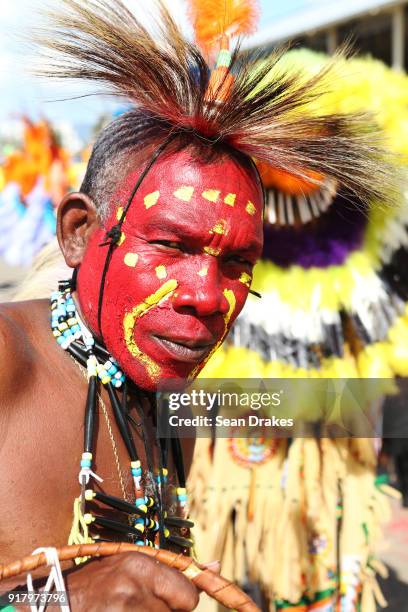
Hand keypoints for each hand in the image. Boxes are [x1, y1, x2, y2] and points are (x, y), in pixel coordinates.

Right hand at [66, 552, 198, 610]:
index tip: (166, 600)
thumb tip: (215, 565)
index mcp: (141, 566)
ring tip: (128, 610)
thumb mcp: (132, 565)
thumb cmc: (98, 583)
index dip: (181, 601)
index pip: (189, 597)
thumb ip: (172, 569)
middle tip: (142, 606)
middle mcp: (136, 590)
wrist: (56, 604)